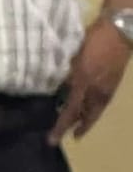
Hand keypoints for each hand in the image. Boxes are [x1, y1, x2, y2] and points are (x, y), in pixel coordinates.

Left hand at [48, 19, 131, 144]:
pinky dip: (92, 107)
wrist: (119, 31)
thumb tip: (59, 86)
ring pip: (95, 110)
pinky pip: (101, 101)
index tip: (52, 140)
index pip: (70, 112)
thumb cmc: (93, 40)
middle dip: (77, 127)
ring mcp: (107, 88)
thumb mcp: (74, 56)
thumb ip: (66, 73)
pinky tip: (87, 106)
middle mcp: (97, 91)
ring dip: (85, 118)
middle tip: (69, 136)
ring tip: (77, 125)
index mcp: (84, 84)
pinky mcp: (113, 82)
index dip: (60, 127)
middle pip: (86, 115)